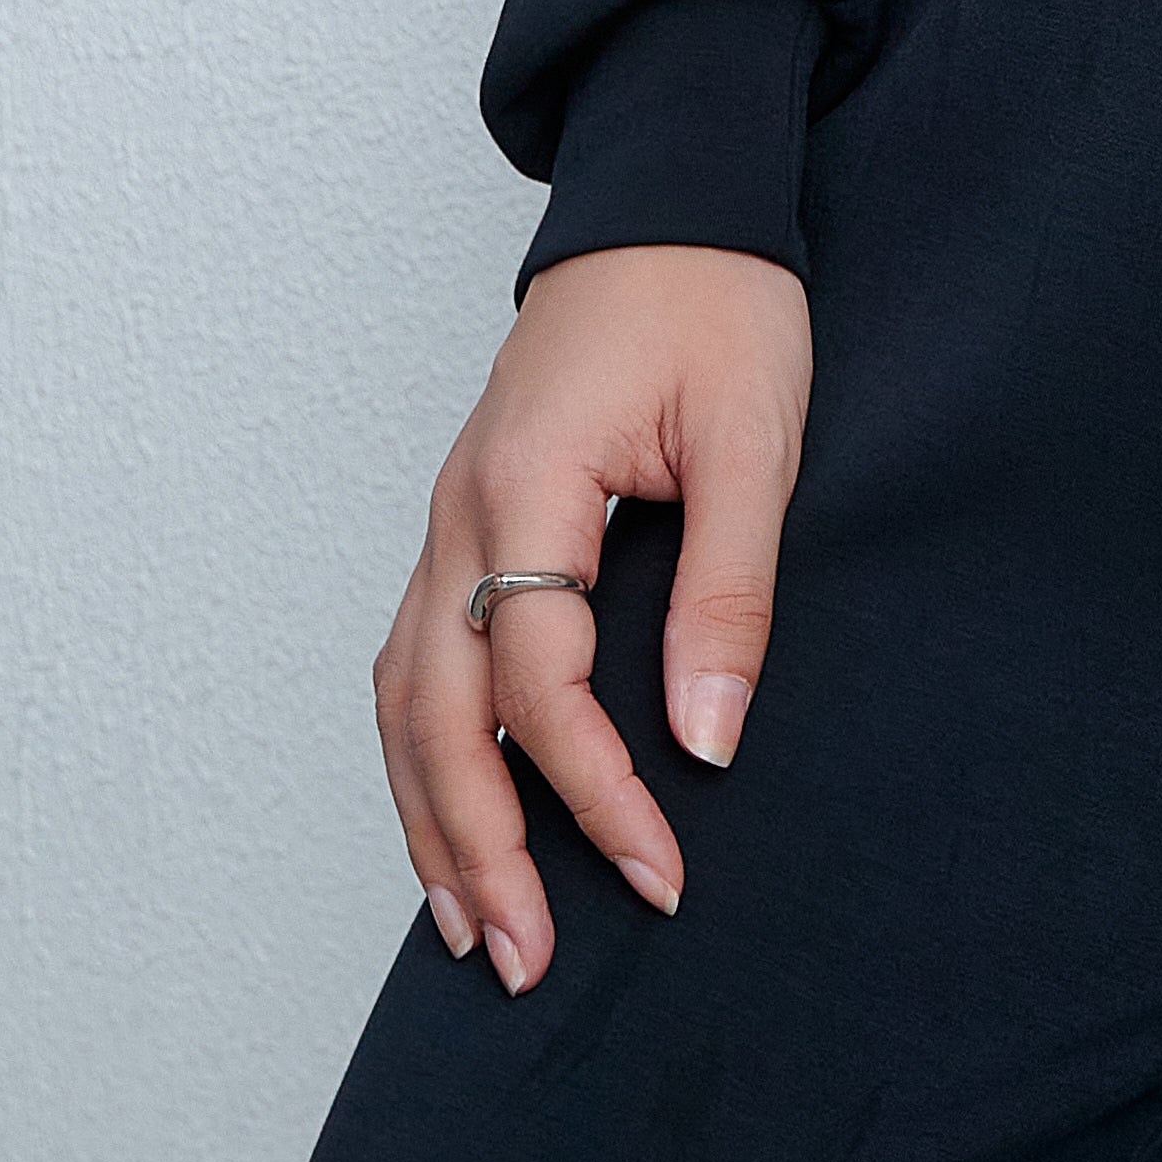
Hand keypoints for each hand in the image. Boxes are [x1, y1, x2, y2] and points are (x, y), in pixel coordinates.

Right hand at [371, 244, 811, 996]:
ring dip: (431, 820)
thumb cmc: (720, 299)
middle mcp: (461, 511)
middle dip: (479, 848)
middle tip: (527, 962)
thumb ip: (729, 588)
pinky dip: (425, 753)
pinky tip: (452, 818)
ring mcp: (449, 515)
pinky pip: (417, 659)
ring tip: (474, 930)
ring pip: (405, 700)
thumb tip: (707, 739)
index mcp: (527, 485)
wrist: (670, 198)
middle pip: (435, 716)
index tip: (661, 871)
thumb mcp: (756, 434)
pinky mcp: (467, 519)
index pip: (540, 683)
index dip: (596, 791)